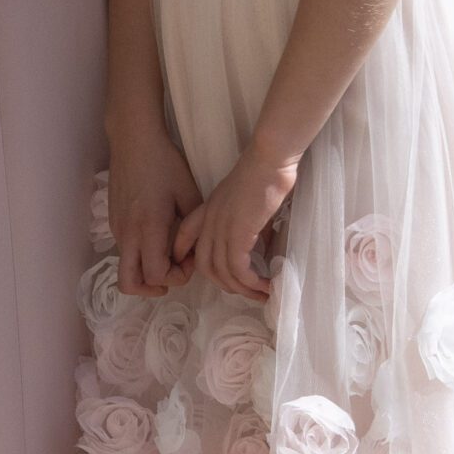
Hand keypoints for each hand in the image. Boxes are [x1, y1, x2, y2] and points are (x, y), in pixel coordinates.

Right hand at [108, 121, 202, 296]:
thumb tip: (192, 250)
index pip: (155, 274)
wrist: (133, 140)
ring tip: (167, 252)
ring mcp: (117, 228)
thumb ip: (192, 229)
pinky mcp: (113, 221)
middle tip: (174, 271)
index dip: (176, 277)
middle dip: (153, 287)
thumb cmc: (164, 164)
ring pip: (126, 267)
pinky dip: (141, 254)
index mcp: (148, 227)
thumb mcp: (189, 195)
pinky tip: (157, 234)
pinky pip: (125, 249)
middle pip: (130, 283)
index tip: (189, 259)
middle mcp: (128, 233)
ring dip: (147, 270)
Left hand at [173, 142, 295, 301]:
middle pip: (205, 265)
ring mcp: (221, 227)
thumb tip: (264, 250)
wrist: (269, 160)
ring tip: (262, 294)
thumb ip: (250, 227)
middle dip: (226, 284)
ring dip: (243, 289)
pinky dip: (251, 282)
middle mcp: (209, 221)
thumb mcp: (249, 205)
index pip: (184, 238)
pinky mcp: (238, 232)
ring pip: (221, 271)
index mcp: (207, 211)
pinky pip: (237, 268)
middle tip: (249, 291)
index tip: (214, 275)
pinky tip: (266, 285)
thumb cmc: (264, 175)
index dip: (189, 258)